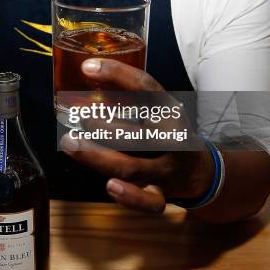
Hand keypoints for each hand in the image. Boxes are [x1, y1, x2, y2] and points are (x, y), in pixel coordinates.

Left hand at [61, 58, 214, 212]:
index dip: (117, 74)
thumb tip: (86, 74)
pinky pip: (148, 201)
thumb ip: (130, 97)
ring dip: (97, 157)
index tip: (87, 67)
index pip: (145, 87)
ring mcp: (167, 169)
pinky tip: (109, 186)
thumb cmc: (167, 132)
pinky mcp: (163, 193)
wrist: (199, 171)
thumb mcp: (158, 109)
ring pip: (131, 168)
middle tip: (77, 116)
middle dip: (100, 126)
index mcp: (169, 111)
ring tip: (70, 144)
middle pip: (135, 133)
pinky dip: (129, 197)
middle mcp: (171, 138)